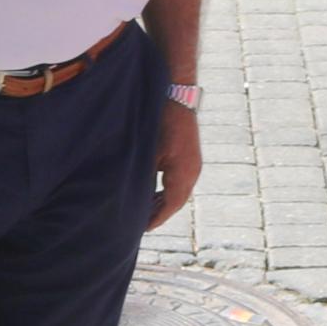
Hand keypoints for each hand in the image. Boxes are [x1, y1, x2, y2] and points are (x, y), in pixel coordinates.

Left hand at [149, 99, 203, 230]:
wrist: (177, 96)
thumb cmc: (159, 122)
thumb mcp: (148, 151)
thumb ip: (144, 175)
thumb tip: (133, 195)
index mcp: (183, 174)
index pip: (171, 205)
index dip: (157, 219)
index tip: (143, 229)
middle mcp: (192, 172)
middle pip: (177, 202)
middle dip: (160, 214)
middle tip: (143, 224)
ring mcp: (194, 164)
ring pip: (180, 192)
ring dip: (165, 202)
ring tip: (147, 211)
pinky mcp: (191, 157)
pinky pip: (181, 181)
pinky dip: (169, 190)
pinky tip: (156, 191)